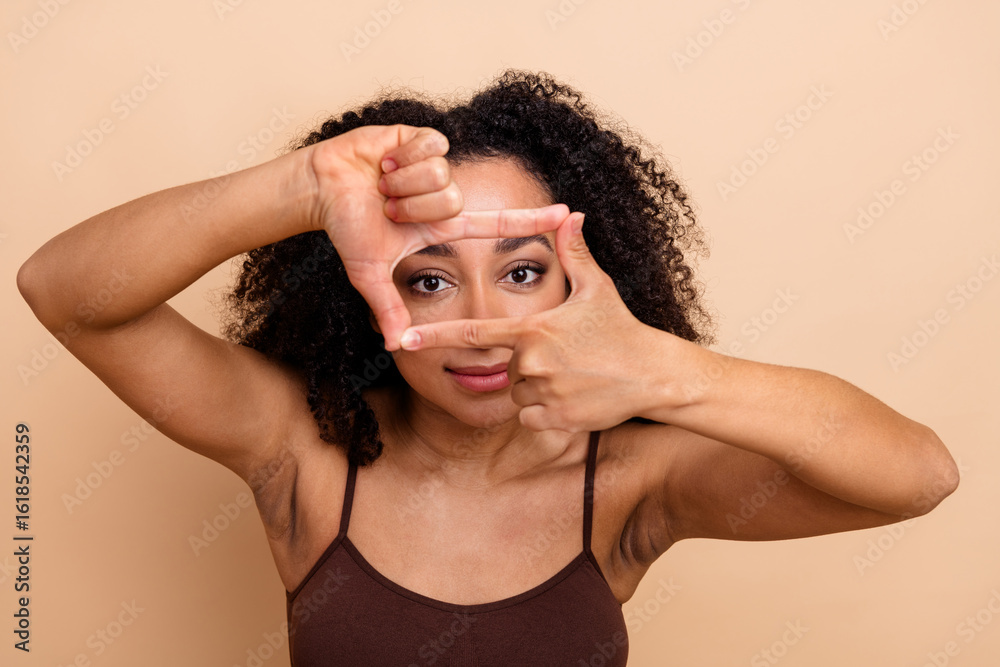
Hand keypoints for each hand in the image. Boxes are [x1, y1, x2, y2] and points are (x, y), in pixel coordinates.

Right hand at [308, 125, 568, 349]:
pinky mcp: (423, 136)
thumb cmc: (347, 226)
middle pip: (455, 200)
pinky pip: (431, 146)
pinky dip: (402, 156)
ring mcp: (437, 165)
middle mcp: (447, 194)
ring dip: (404, 183)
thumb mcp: (369, 272)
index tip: (568, 215)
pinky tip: (386, 160)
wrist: (321, 187)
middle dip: (413, 207)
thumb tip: (394, 345)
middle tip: (388, 207)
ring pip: (442, 175)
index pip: (498, 222)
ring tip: (384, 184)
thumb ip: (387, 308)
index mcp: (444, 224)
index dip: (533, 220)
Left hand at [398, 213, 662, 431]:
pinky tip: (573, 398)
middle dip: (526, 365)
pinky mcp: (555, 419)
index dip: (435, 336)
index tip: (403, 340)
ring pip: (517, 394)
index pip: (473, 332)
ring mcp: (543, 392)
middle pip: (505, 368)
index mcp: (533, 329)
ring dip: (535, 388)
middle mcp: (531, 362)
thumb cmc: (622, 329)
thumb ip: (574, 253)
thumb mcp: (597, 287)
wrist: (653, 374)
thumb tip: (571, 214)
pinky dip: (545, 411)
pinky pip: (530, 418)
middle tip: (563, 358)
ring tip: (572, 376)